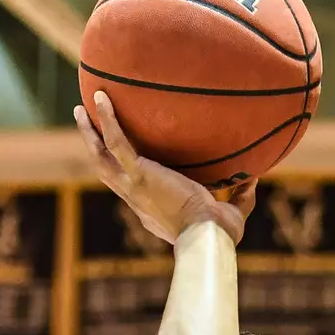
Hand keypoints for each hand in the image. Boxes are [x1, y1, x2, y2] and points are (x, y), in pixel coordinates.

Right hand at [75, 92, 256, 244]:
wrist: (206, 236)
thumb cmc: (219, 233)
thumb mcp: (230, 214)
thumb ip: (240, 196)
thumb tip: (253, 178)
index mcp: (152, 209)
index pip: (134, 190)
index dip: (126, 176)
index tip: (125, 163)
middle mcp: (136, 199)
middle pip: (106, 171)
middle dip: (95, 150)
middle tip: (87, 128)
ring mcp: (133, 187)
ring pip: (101, 157)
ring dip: (89, 133)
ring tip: (81, 110)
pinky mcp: (138, 175)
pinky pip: (117, 143)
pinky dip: (107, 120)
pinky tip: (101, 98)